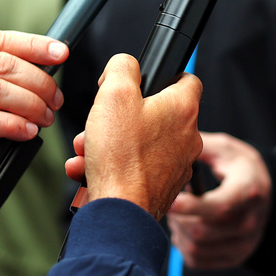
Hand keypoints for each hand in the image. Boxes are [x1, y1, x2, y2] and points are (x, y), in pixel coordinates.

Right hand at [0, 30, 66, 206]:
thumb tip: (44, 69)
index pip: (1, 40)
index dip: (35, 45)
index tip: (61, 54)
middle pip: (3, 65)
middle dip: (39, 82)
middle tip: (56, 101)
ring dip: (30, 105)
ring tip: (45, 118)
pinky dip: (11, 124)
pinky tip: (27, 131)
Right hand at [64, 54, 201, 219]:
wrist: (121, 210)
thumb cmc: (121, 157)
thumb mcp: (114, 94)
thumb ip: (122, 67)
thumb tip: (125, 64)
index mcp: (182, 108)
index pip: (187, 79)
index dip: (164, 75)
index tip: (144, 81)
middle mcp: (187, 136)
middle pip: (156, 112)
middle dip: (122, 115)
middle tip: (102, 120)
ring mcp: (177, 164)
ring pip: (142, 141)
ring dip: (113, 142)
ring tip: (88, 148)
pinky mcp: (163, 186)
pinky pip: (138, 166)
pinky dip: (115, 165)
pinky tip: (90, 168)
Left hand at [167, 132, 272, 268]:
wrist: (263, 189)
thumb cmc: (239, 166)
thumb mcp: (224, 148)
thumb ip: (199, 146)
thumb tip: (169, 139)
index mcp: (249, 191)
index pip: (220, 207)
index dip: (191, 207)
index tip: (170, 199)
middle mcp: (250, 221)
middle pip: (202, 231)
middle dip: (178, 217)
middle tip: (171, 202)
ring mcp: (244, 243)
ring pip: (197, 248)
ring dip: (178, 232)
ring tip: (178, 214)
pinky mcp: (236, 256)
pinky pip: (198, 260)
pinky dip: (183, 247)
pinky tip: (185, 228)